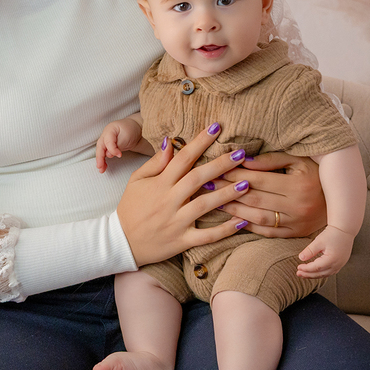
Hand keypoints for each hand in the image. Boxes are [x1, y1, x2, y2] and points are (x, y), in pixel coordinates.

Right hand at [96, 118, 143, 172]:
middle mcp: (105, 134)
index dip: (112, 149)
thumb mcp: (127, 136)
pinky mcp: (108, 146)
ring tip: (101, 170)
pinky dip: (103, 160)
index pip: (108, 141)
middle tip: (100, 166)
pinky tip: (104, 166)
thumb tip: (108, 154)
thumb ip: (118, 145)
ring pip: (100, 151)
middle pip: (100, 146)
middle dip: (99, 157)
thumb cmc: (131, 130)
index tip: (119, 155)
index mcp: (110, 129)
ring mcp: (106, 140)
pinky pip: (103, 153)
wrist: (135, 128)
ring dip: (100, 160)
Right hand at [117, 124, 252, 265]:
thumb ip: (156, 162)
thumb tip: (171, 141)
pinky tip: (242, 222)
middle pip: (198, 179)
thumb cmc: (131, 208)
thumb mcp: (137, 180)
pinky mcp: (182, 241)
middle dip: (220, 165)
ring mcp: (176, 222)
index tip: (216, 127)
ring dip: (227, 194)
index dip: (200, 141)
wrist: (121, 242)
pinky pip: (206, 236)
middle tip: (241, 154)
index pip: (183, 158)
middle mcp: (169, 201)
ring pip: (204, 206)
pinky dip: (225, 230)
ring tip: (247, 183)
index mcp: (160, 184)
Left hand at [215, 152, 325, 237]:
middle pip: (254, 199)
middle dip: (227, 192)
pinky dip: (248, 226)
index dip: (234, 174)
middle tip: (206, 185)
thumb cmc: (315, 174)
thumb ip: (272, 160)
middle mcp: (298, 206)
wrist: (341, 201)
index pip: (258, 179)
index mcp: (298, 184)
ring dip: (233, 211)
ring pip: (258, 218)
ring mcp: (296, 223)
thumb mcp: (298, 160)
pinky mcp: (295, 234)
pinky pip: (267, 232)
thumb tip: (245, 161)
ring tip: (214, 202)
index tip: (215, 169)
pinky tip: (232, 219)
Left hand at [297, 225, 354, 278]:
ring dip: (314, 275)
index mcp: (332, 259)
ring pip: (325, 274)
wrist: (344, 230)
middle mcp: (337, 264)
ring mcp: (340, 265)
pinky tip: (316, 272)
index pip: (316, 268)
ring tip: (305, 274)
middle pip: (320, 273)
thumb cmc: (332, 234)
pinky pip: (330, 272)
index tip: (298, 267)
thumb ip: (310, 251)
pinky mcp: (341, 263)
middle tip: (299, 273)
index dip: (306, 269)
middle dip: (308, 274)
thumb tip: (301, 258)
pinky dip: (321, 273)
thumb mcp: (319, 241)